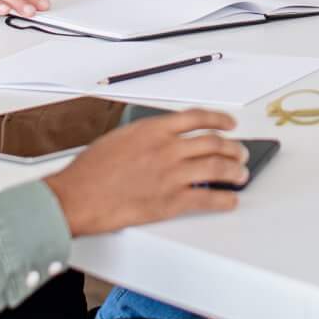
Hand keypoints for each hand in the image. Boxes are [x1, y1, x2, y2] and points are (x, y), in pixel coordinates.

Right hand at [42, 109, 250, 234]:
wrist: (77, 197)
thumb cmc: (90, 170)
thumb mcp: (119, 138)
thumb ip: (147, 136)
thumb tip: (164, 140)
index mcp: (153, 129)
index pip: (197, 118)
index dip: (219, 120)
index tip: (230, 123)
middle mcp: (167, 148)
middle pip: (213, 143)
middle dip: (233, 148)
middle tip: (240, 153)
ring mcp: (171, 174)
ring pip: (217, 168)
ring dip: (235, 171)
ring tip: (241, 175)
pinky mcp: (170, 201)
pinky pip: (207, 198)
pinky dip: (224, 199)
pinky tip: (230, 199)